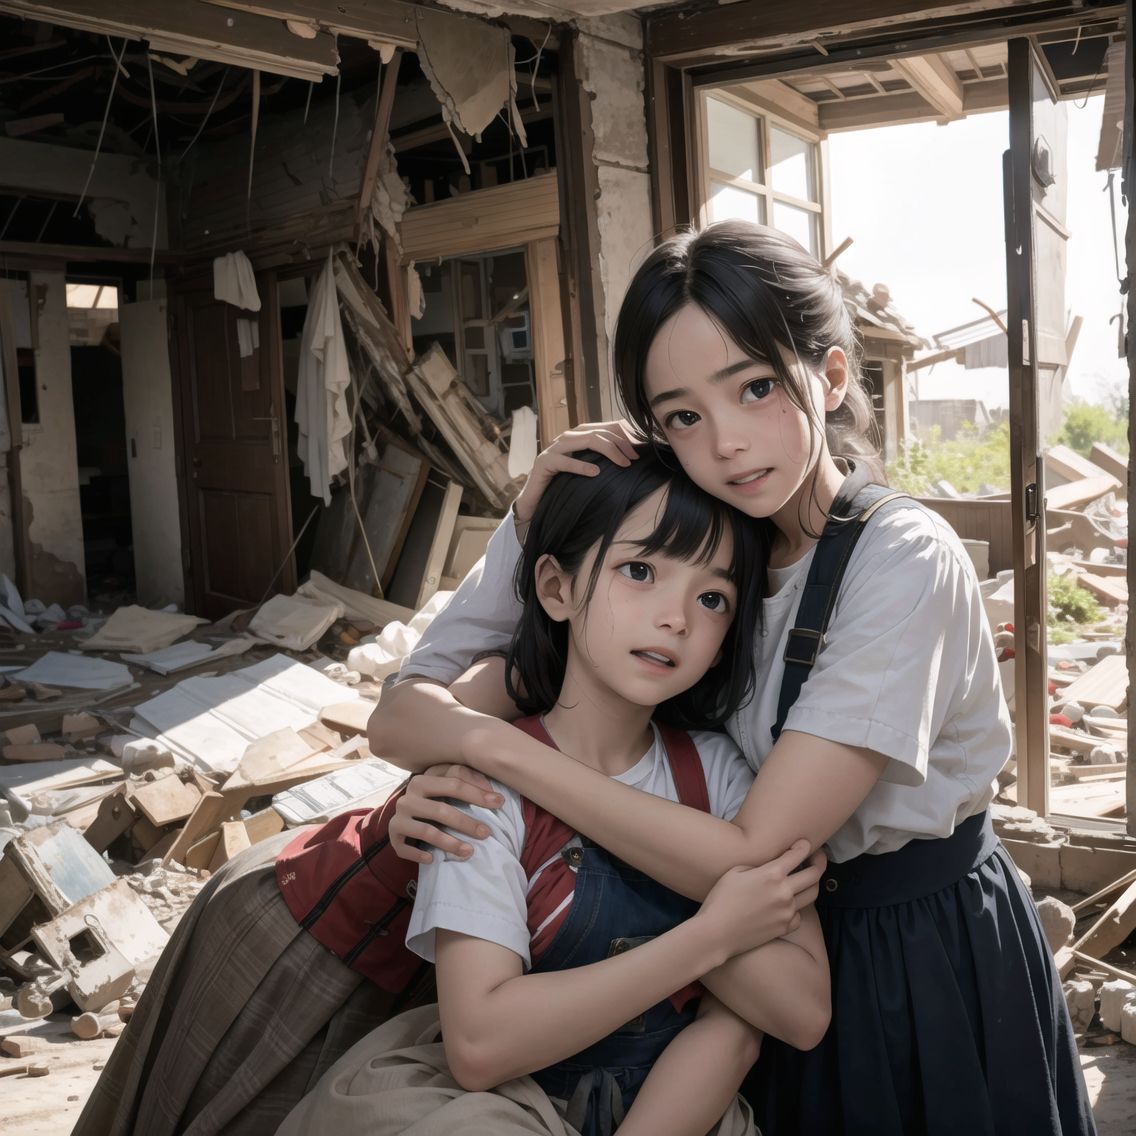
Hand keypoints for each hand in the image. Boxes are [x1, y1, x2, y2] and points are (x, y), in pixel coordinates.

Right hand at [390, 764, 504, 863]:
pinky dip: (419, 855)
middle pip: (441, 809)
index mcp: (422, 780)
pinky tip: (433, 859)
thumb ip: (467, 781)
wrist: (405, 816)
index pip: (453, 783)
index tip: (499, 803)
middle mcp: (407, 798)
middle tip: (487, 833)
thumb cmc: (434, 800)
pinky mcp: (394, 837)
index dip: (478, 793)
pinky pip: (405, 849)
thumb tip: (493, 794)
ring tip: (469, 851)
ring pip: (427, 831)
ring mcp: (398, 817)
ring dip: (450, 843)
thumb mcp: (447, 786)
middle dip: (467, 822)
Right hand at [513, 420, 641, 530]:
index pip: (603, 427)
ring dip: (607, 450)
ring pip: (584, 440)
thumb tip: (629, 458)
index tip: (637, 451)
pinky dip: (581, 466)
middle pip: (597, 431)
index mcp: (576, 437)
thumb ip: (600, 461)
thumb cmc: (562, 486)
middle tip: (633, 458)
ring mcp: (553, 449)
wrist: (533, 501)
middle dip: (619, 443)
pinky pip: (564, 462)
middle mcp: (565, 438)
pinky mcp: (543, 463)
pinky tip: (595, 472)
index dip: (622, 435)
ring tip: (622, 463)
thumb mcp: (585, 471)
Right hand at [697, 840, 826, 959]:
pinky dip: (797, 908)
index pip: (798, 854)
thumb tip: (768, 869)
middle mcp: (785, 892)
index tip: (805, 843)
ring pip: (812, 894)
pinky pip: (800, 915)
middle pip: (814, 874)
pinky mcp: (785, 927)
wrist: (716, 933)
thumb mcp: (735, 872)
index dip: (804, 846)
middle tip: (818, 857)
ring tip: (808, 879)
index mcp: (772, 874)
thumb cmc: (720, 899)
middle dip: (819, 862)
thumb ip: (757, 867)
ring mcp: (787, 911)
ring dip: (813, 884)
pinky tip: (790, 904)